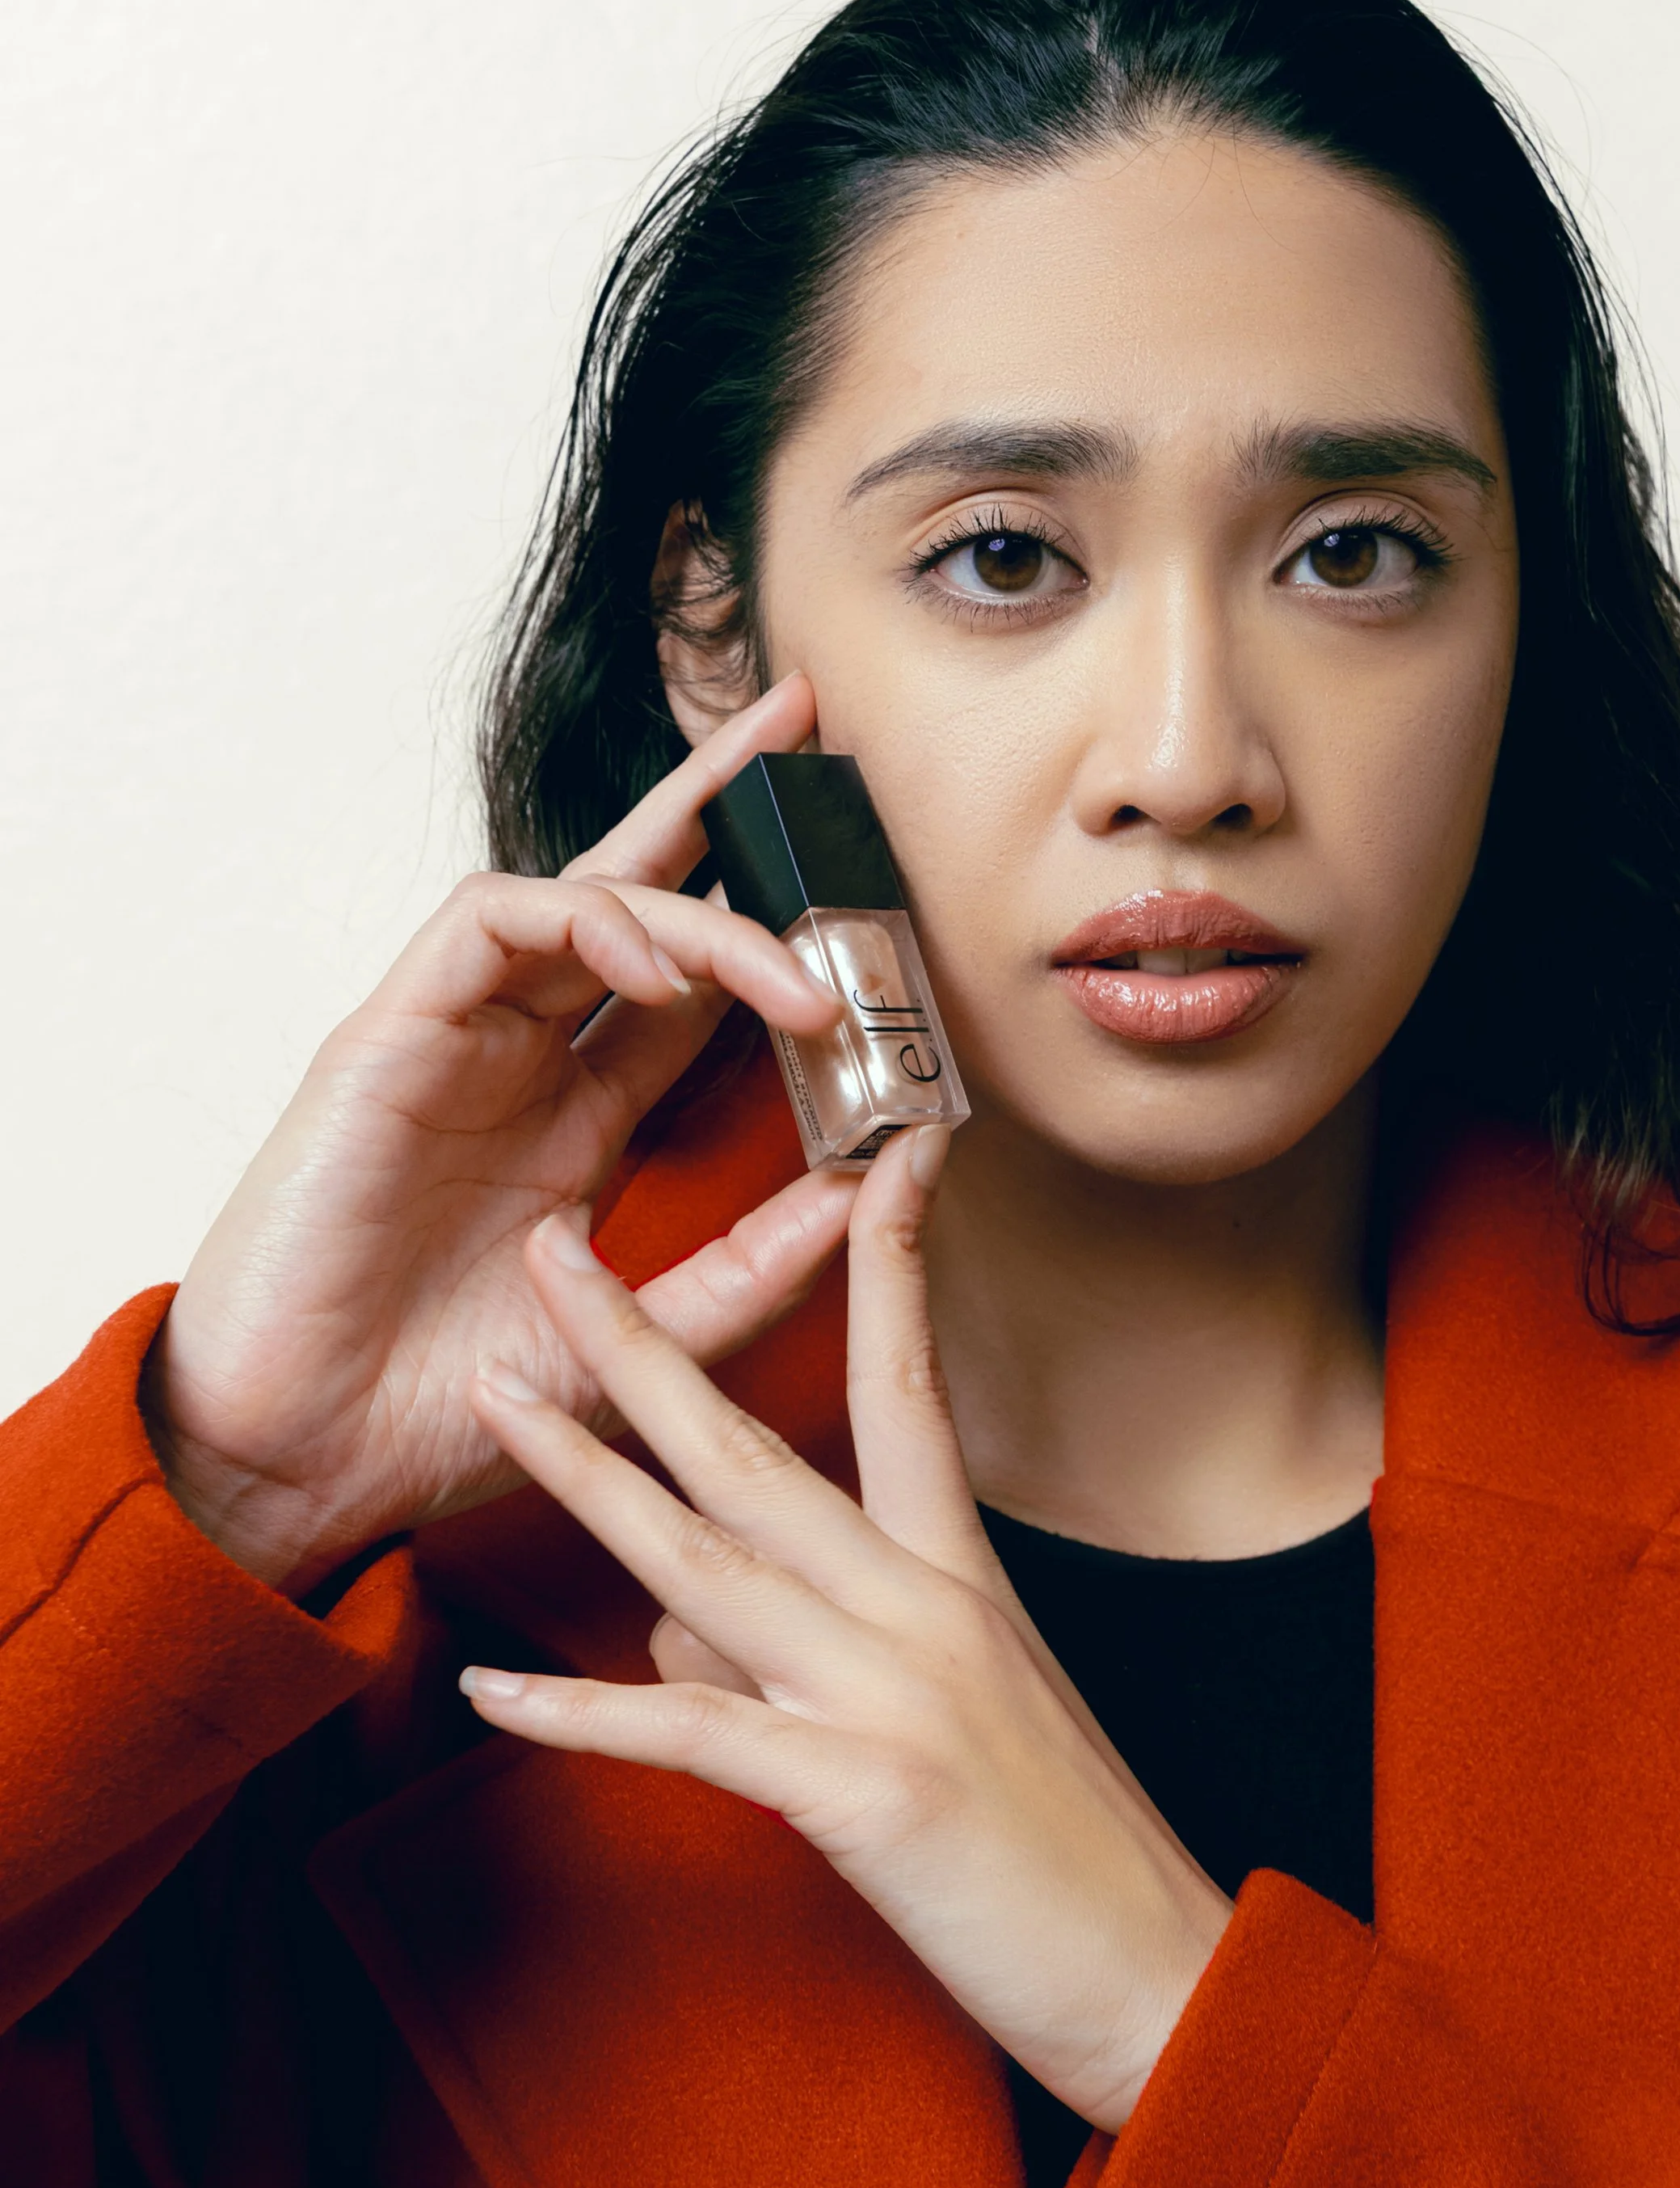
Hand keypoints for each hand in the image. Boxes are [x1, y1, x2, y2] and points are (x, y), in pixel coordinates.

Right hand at [147, 676, 851, 1595]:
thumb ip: (747, 1268)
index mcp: (581, 1117)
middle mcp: (525, 1057)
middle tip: (808, 727)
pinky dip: (582, 919)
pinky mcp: (390, 1035)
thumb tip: (870, 1189)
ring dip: (692, 906)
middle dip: (721, 804)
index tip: (875, 902)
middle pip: (637, 894)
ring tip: (787, 969)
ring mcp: (457, 1038)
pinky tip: (657, 957)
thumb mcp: (639, 1342)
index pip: (692, 989)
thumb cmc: (441, 1406)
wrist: (297, 1460)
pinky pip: (490, 923)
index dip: (775, 930)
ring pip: (581, 896)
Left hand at [459, 1129, 1234, 2131]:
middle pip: (757, 1446)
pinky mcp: (860, 1791)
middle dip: (646, 1344)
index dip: (890, 1262)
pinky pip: (692, 1733)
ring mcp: (889, 1691)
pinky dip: (580, 1714)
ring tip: (494, 1396)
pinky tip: (489, 1688)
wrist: (1161, 1975)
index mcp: (958, 1571)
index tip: (882, 1157)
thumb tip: (670, 1622)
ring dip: (585, 1472)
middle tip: (560, 1251)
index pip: (908, 1383)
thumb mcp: (949, 1714)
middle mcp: (920, 1603)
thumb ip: (803, 1647)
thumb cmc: (1059, 1845)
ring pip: (705, 1555)